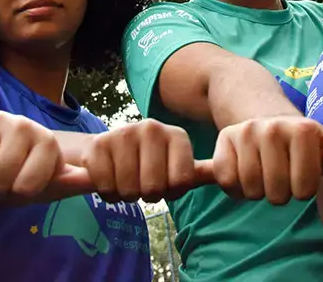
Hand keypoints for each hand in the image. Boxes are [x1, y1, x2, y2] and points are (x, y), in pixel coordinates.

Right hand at [0, 111, 90, 202]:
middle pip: (9, 181)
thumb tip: (94, 179)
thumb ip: (67, 183)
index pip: (32, 185)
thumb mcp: (41, 184)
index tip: (22, 184)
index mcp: (47, 143)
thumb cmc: (12, 173)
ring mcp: (1, 121)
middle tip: (0, 177)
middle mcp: (28, 127)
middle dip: (1, 188)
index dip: (22, 191)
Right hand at [82, 119, 212, 202]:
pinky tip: (109, 177)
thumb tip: (224, 175)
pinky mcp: (98, 144)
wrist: (109, 148)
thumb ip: (200, 173)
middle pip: (154, 189)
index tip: (166, 181)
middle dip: (147, 194)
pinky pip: (105, 186)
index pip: (182, 182)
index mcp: (178, 136)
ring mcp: (124, 132)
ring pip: (129, 190)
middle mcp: (153, 128)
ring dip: (125, 194)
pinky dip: (106, 191)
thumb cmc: (150, 164)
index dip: (172, 191)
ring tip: (126, 179)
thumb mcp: (177, 167)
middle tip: (142, 182)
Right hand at [212, 116, 322, 204]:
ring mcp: (246, 130)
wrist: (269, 118)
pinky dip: (235, 186)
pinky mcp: (224, 137)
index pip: (304, 190)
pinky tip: (244, 172)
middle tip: (281, 175)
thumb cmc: (305, 145)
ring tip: (265, 173)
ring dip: (258, 190)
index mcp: (304, 130)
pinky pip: (227, 180)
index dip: (304, 189)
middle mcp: (274, 126)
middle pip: (276, 193)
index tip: (304, 174)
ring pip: (251, 189)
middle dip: (280, 193)